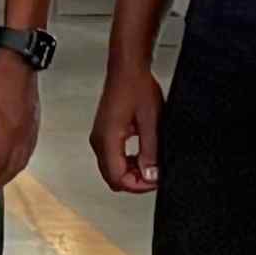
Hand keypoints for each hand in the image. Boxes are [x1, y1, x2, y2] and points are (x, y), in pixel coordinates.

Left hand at [0, 51, 40, 197]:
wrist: (20, 58)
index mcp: (9, 129)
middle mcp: (24, 134)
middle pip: (10, 168)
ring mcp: (31, 130)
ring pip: (20, 163)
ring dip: (5, 178)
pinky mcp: (34, 126)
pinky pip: (27, 154)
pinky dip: (16, 166)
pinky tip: (8, 168)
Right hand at [93, 59, 165, 195]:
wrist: (128, 69)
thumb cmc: (136, 87)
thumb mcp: (150, 122)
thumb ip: (150, 151)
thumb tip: (151, 175)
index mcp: (108, 139)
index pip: (118, 178)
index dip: (139, 185)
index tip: (155, 180)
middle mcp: (99, 140)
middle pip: (113, 178)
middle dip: (135, 182)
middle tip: (155, 175)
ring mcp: (100, 136)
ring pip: (112, 169)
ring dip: (131, 172)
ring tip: (151, 166)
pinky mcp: (104, 132)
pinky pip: (112, 158)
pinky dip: (127, 163)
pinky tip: (141, 156)